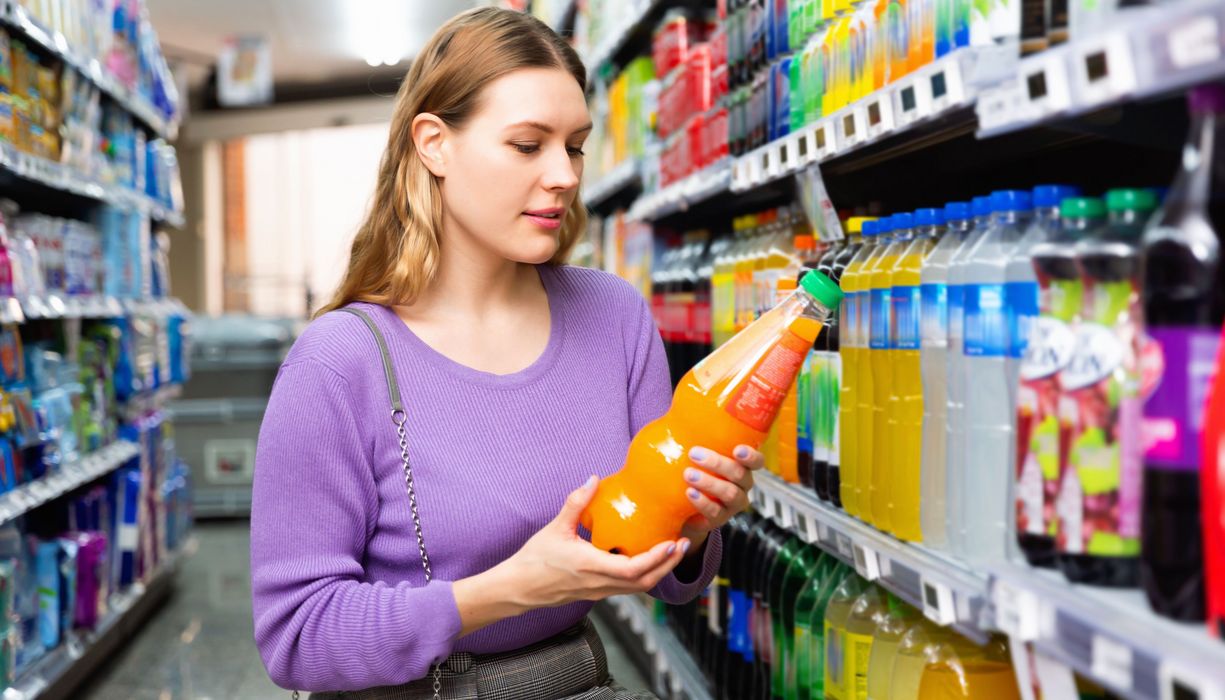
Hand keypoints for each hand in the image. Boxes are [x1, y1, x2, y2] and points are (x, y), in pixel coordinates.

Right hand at [495, 476, 689, 609]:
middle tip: (682, 544)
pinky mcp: (597, 593)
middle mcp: (599, 584)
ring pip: (638, 588)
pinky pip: (628, 587)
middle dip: (667, 565)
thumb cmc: (535, 559)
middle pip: (644, 583)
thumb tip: (593, 479)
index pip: (632, 569)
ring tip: (672, 551)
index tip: (671, 542)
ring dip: (659, 571)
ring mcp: (599, 591)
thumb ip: (576, 503)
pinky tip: (649, 558)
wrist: (519, 588)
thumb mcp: (555, 528)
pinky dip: (644, 574)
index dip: (656, 558)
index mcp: (590, 567)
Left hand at [679, 444, 764, 549]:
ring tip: (688, 474)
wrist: (684, 509)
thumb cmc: (694, 472)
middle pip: (740, 474)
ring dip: (709, 482)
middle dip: (718, 463)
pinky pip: (715, 511)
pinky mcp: (720, 519)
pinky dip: (702, 501)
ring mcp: (733, 504)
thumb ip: (696, 439)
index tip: (737, 450)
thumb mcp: (698, 457)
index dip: (751, 456)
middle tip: (694, 454)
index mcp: (741, 467)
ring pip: (730, 493)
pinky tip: (689, 492)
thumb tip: (680, 413)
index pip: (757, 461)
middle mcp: (742, 486)